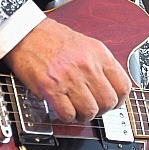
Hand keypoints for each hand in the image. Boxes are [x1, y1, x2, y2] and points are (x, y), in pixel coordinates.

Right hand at [3, 17, 131, 122]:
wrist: (25, 33)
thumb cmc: (52, 38)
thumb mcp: (86, 44)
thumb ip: (101, 64)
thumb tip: (112, 86)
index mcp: (98, 53)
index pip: (123, 86)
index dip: (120, 100)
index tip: (114, 102)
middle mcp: (86, 65)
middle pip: (108, 102)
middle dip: (102, 110)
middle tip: (93, 107)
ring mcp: (69, 78)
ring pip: (90, 111)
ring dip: (84, 115)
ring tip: (77, 110)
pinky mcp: (50, 88)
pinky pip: (67, 114)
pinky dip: (67, 116)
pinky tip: (64, 109)